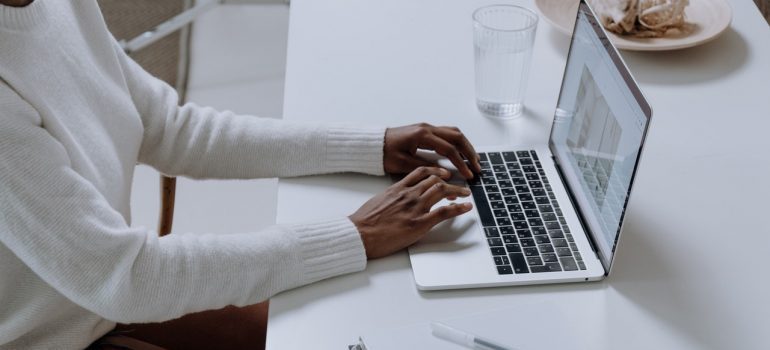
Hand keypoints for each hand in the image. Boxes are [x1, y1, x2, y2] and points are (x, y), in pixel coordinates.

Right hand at [349, 166, 472, 258]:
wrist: (360, 233)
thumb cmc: (364, 221)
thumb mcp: (378, 201)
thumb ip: (392, 197)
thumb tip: (397, 199)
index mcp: (398, 188)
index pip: (421, 173)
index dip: (435, 172)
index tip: (442, 174)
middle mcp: (409, 194)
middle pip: (435, 180)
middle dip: (450, 181)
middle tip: (458, 185)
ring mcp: (415, 207)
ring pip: (442, 191)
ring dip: (457, 191)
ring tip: (465, 193)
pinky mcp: (419, 223)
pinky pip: (444, 212)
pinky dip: (458, 208)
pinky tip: (466, 207)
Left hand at [384, 123, 481, 179]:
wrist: (373, 144)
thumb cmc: (384, 154)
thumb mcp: (403, 164)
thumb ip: (425, 167)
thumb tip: (445, 173)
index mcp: (422, 136)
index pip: (449, 149)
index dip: (461, 163)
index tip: (468, 174)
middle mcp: (427, 128)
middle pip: (457, 137)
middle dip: (469, 152)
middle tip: (477, 166)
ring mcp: (427, 127)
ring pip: (454, 133)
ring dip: (466, 145)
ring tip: (473, 159)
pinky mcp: (425, 130)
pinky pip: (447, 133)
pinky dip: (457, 142)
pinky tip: (461, 153)